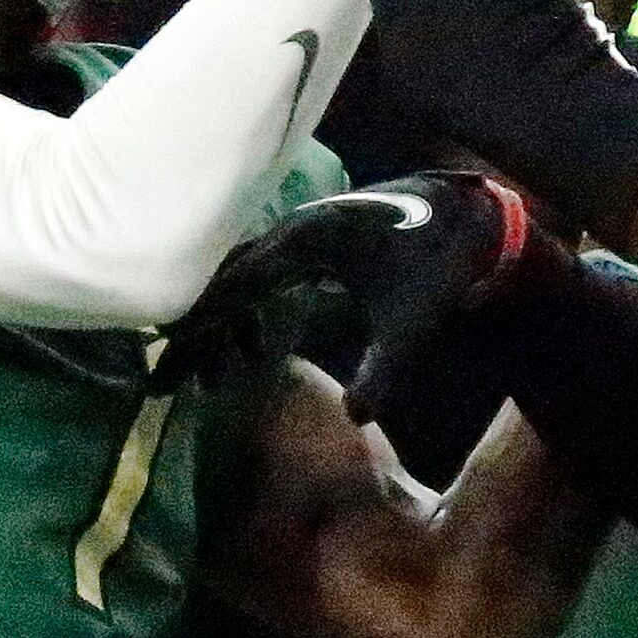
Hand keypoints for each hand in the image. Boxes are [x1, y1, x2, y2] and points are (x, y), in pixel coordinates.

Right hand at [176, 172, 529, 422]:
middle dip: (198, 331)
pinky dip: (249, 307)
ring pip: (243, 276)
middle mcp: (293, 231)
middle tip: (171, 380)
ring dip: (224, 321)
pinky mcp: (318, 240)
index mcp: (304, 242)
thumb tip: (356, 419)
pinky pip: (266, 273)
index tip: (164, 367)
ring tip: (209, 373)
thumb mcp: (412, 323)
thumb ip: (382, 370)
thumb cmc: (443, 264)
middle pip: (225, 281)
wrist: (473, 218)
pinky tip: (252, 345)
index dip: (194, 329)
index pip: (230, 287)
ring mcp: (303, 232)